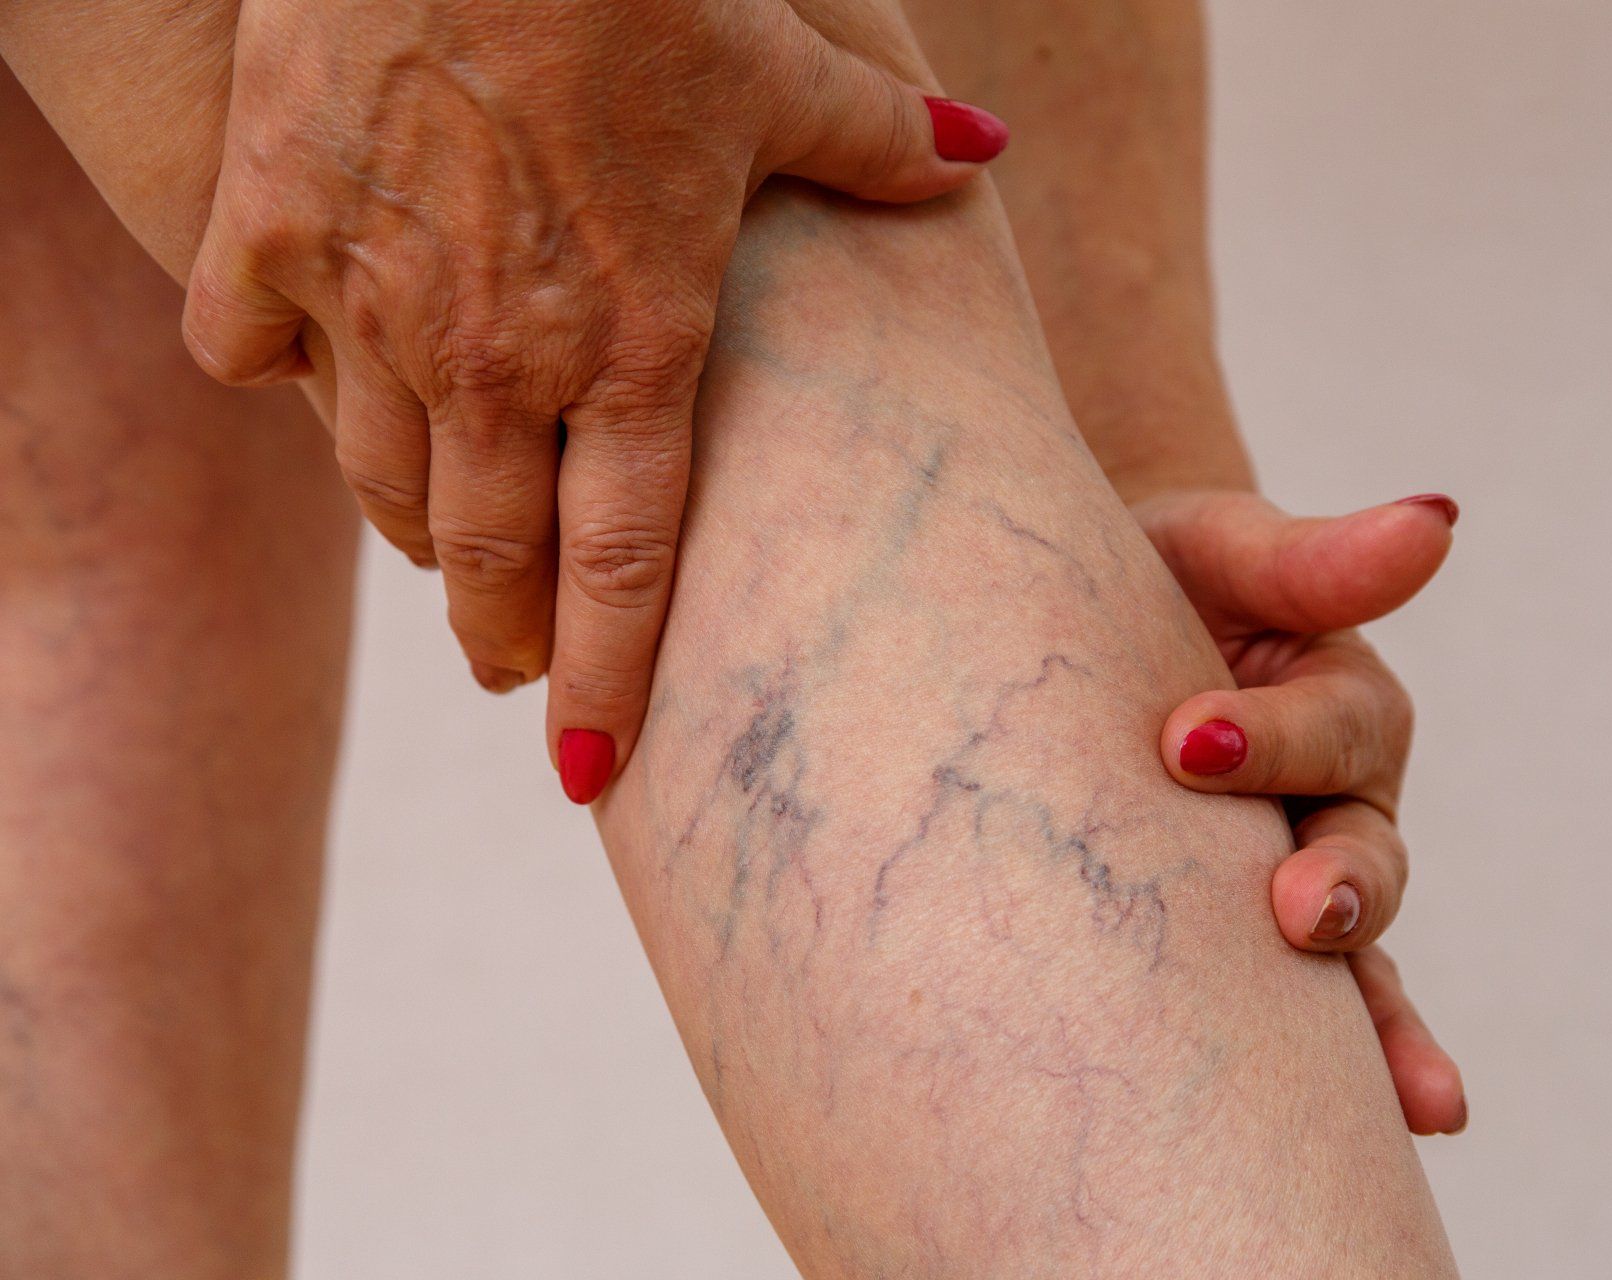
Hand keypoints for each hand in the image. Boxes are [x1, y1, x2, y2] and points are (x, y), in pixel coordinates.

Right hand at [182, 0, 1006, 802]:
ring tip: (444, 560)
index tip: (596, 766)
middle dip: (503, 640)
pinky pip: (248, 357)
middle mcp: (501, 355)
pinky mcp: (268, 232)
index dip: (609, 678)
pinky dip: (279, 382)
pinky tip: (313, 381)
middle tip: (514, 674)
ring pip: (378, 481)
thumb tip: (984, 148)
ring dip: (416, 538)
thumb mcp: (773, 64)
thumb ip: (876, 139)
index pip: (625, 563)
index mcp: (634, 342)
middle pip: (492, 558)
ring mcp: (373, 302)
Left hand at [1138, 489, 1467, 1134]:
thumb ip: (1316, 558)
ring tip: (1392, 1090)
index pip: (1332, 725)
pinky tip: (1406, 1123)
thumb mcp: (1223, 549)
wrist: (1087, 621)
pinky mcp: (1251, 936)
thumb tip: (1438, 517)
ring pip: (1354, 952)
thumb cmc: (1158, 577)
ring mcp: (1303, 874)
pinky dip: (1359, 1064)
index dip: (1272, 737)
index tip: (1185, 737)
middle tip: (1297, 908)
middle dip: (1337, 887)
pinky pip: (1315, 1011)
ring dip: (1371, 1017)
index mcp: (1344, 699)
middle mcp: (1341, 800)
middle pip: (1365, 854)